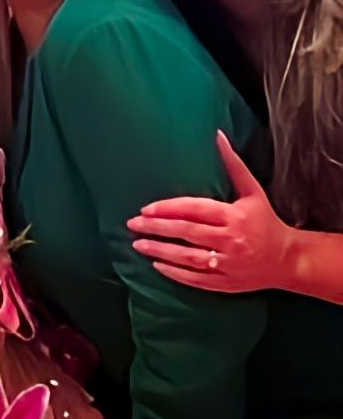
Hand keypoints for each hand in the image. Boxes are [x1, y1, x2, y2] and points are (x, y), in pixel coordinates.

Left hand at [127, 132, 296, 293]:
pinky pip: (195, 279)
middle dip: (156, 228)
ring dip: (160, 251)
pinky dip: (175, 273)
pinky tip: (157, 265)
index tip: (146, 209)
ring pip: (187, 257)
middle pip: (187, 232)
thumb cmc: (266, 221)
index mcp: (234, 216)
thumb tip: (217, 136)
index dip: (168, 209)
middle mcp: (230, 239)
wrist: (287, 259)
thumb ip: (233, 165)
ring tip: (138, 244)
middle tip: (132, 224)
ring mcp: (227, 263)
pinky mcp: (225, 282)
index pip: (195, 210)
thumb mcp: (253, 191)